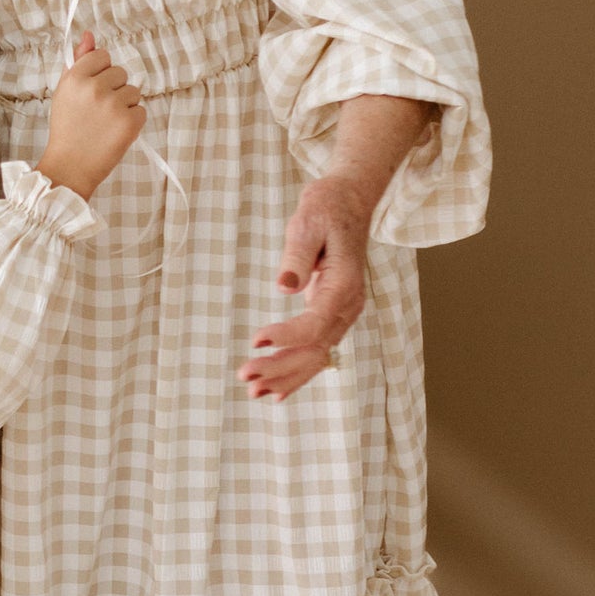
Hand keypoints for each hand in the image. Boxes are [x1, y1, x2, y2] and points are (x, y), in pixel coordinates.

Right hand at [37, 38, 144, 199]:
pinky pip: (141, 111)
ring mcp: (114, 105)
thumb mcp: (65, 91)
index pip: (102, 56)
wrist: (70, 166)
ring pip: (133, 92)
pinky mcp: (129, 122)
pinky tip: (114, 132)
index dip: (100, 73)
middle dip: (113, 90)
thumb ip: (77, 61)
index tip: (93, 90)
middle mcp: (94, 87)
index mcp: (76, 77)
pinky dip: (132, 122)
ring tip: (105, 124)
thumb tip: (89, 35)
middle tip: (97, 112)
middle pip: (120, 73)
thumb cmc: (67, 128)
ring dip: (124, 106)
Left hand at [240, 174, 370, 401]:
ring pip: (317, 357)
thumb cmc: (326, 209)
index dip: (286, 337)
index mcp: (344, 284)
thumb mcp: (307, 224)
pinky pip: (317, 350)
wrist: (349, 202)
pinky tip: (276, 393)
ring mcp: (343, 313)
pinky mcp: (332, 314)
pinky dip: (297, 372)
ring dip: (286, 377)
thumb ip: (297, 256)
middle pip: (316, 349)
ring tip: (253, 392)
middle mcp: (348, 305)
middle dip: (281, 368)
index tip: (255, 341)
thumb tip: (285, 286)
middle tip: (245, 377)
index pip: (315, 324)